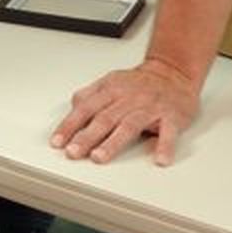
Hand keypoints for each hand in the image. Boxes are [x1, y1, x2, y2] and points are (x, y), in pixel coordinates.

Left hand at [50, 59, 199, 166]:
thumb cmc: (141, 83)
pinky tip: (160, 159)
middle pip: (104, 118)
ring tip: (99, 157)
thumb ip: (90, 95)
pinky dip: (165, 145)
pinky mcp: (171, 117)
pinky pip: (168, 132)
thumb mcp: (111, 81)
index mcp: (111, 90)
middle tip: (73, 152)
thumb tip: (73, 108)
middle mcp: (128, 98)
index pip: (85, 108)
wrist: (174, 73)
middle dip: (86, 136)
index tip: (57, 141)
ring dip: (113, 142)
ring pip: (129, 125)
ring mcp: (150, 108)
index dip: (70, 125)